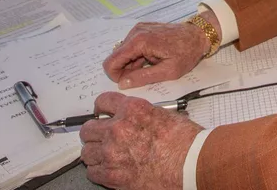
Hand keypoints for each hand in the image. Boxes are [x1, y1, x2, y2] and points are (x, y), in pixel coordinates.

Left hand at [80, 92, 203, 188]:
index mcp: (131, 109)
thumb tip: (136, 119)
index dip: (100, 108)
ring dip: (94, 152)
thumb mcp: (164, 114)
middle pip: (88, 129)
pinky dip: (98, 171)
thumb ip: (143, 114)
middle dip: (94, 132)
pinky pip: (92, 172)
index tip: (100, 113)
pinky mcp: (112, 175)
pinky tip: (108, 169)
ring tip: (104, 155)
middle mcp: (117, 128)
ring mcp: (112, 152)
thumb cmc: (184, 141)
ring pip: (87, 151)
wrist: (190, 164)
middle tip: (100, 136)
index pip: (102, 102)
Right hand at [103, 11, 221, 88]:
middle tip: (144, 77)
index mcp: (140, 41)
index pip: (112, 61)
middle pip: (116, 56)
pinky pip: (131, 45)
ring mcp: (139, 29)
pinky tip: (151, 59)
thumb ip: (143, 78)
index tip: (128, 82)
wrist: (198, 35)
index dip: (115, 76)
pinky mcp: (143, 29)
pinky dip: (137, 56)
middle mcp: (136, 32)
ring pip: (123, 52)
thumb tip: (123, 83)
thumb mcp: (167, 71)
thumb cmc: (187, 52)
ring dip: (132, 63)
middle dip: (125, 70)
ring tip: (152, 67)